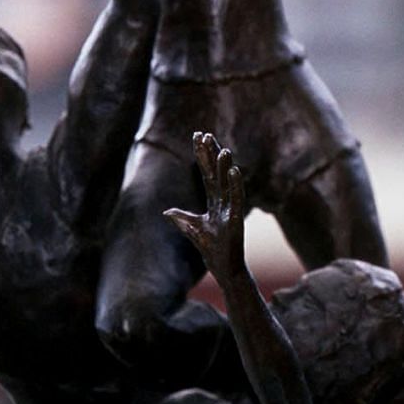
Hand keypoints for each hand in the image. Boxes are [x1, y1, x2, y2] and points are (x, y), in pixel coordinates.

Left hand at [164, 131, 246, 277]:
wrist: (224, 268)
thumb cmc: (213, 249)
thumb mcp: (193, 230)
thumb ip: (182, 218)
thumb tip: (167, 210)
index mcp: (214, 202)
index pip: (207, 174)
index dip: (203, 156)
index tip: (199, 136)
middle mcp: (224, 201)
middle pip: (216, 173)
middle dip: (211, 155)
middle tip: (205, 135)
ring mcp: (230, 209)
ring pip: (227, 183)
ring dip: (225, 166)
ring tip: (223, 150)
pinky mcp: (235, 219)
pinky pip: (236, 198)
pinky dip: (235, 184)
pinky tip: (234, 171)